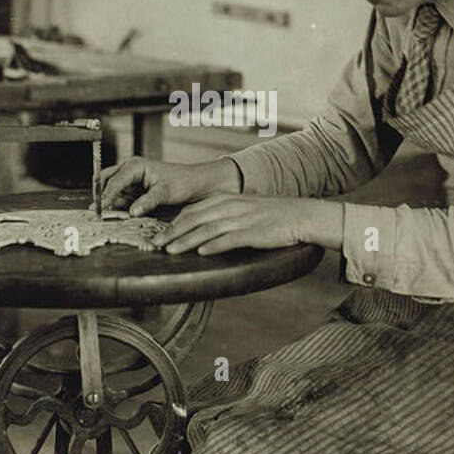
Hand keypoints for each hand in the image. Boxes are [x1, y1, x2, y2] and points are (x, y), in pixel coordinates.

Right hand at [97, 157, 238, 216]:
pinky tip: (114, 217)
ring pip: (112, 191)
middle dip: (100, 196)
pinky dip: (117, 207)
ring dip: (108, 203)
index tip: (98, 210)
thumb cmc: (182, 183)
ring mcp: (130, 181)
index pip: (114, 182)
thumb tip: (132, 212)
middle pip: (106, 182)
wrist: (194, 184)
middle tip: (95, 212)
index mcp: (135, 166)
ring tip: (102, 217)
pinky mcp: (134, 191)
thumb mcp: (165, 193)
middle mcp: (129, 170)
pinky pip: (120, 199)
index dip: (105, 197)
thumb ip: (147, 202)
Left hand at [158, 195, 344, 255]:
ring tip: (170, 251)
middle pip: (193, 219)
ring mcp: (240, 219)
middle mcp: (229, 207)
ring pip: (206, 230)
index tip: (158, 235)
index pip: (191, 211)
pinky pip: (229, 239)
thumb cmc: (269, 216)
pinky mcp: (252, 232)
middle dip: (171, 233)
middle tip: (154, 245)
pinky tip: (201, 252)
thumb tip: (200, 231)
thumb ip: (220, 216)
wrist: (298, 215)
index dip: (172, 224)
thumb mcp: (241, 210)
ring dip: (185, 241)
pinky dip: (213, 246)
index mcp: (224, 200)